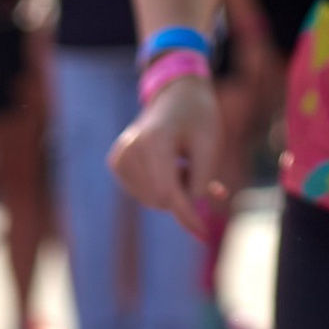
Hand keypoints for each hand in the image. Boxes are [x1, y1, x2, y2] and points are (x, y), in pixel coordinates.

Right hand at [109, 71, 225, 237]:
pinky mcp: (116, 164)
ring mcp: (119, 157)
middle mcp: (129, 149)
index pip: (168, 191)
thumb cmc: (198, 118)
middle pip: (161, 199)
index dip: (187, 214)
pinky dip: (162, 188)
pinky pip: (144, 193)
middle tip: (198, 170)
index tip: (203, 233)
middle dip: (185, 195)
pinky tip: (169, 166)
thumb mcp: (211, 144)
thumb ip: (202, 179)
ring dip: (175, 190)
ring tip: (182, 162)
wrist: (176, 96)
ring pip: (152, 199)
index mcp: (153, 140)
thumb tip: (188, 211)